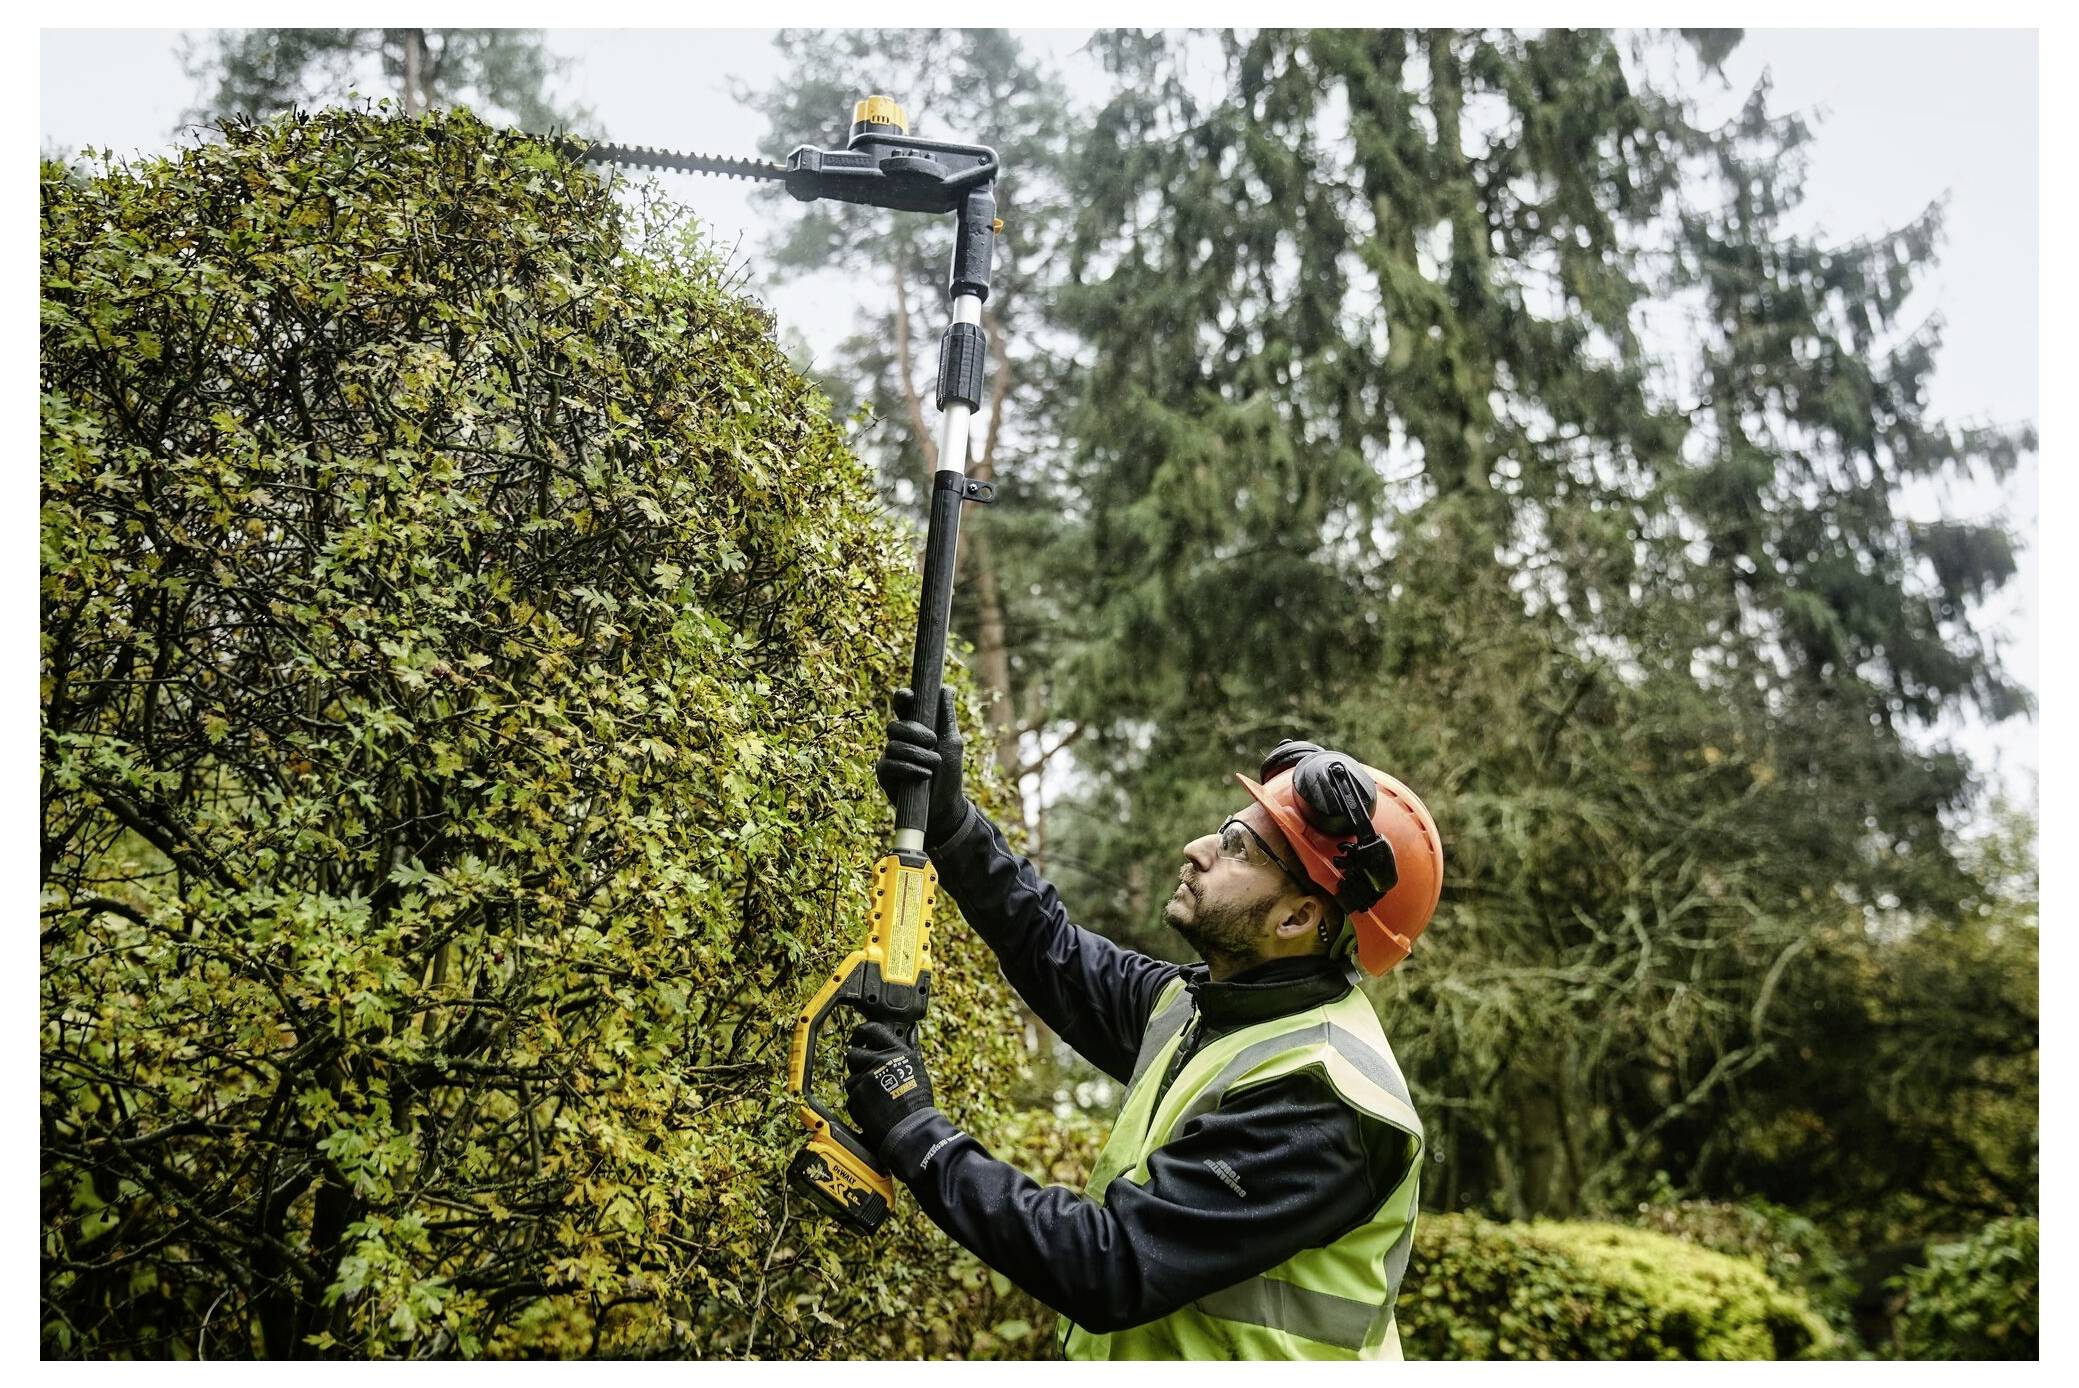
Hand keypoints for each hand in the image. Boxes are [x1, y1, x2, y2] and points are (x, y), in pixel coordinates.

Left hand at [844, 1020, 935, 1155]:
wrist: (912, 1128)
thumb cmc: (918, 1101)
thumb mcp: (917, 1068)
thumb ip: (911, 1047)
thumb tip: (912, 1029)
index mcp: (897, 1052)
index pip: (872, 1029)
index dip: (861, 1032)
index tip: (858, 1038)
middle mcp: (881, 1061)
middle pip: (853, 1053)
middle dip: (856, 1064)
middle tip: (865, 1074)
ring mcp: (868, 1079)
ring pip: (850, 1078)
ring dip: (858, 1088)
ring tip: (874, 1098)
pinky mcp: (858, 1096)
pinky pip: (851, 1098)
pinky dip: (859, 1105)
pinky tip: (873, 1110)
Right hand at [872, 686, 967, 847]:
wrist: (945, 806)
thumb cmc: (950, 773)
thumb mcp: (953, 743)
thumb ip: (947, 716)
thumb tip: (946, 688)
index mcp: (915, 728)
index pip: (903, 707)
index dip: (902, 698)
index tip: (909, 696)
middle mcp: (899, 740)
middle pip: (895, 725)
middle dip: (915, 731)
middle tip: (933, 741)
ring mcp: (889, 756)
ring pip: (894, 746)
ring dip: (918, 755)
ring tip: (934, 766)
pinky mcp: (884, 774)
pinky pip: (889, 764)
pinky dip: (909, 769)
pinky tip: (923, 776)